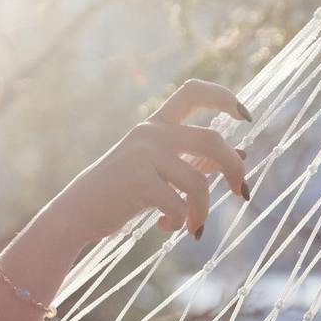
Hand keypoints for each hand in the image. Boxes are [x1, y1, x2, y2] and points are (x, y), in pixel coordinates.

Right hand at [40, 78, 250, 246]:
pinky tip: (166, 227)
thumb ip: (195, 161)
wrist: (76, 214)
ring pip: (198, 183)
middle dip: (235, 167)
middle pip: (212, 140)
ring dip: (203, 211)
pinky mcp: (138, 181)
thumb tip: (243, 155)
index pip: (194, 92)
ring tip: (194, 228)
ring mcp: (143, 155)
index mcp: (155, 125)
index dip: (225, 98)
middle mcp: (151, 133)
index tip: (244, 116)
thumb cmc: (119, 194)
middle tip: (242, 193)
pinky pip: (179, 205)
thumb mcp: (158, 172)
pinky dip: (180, 222)